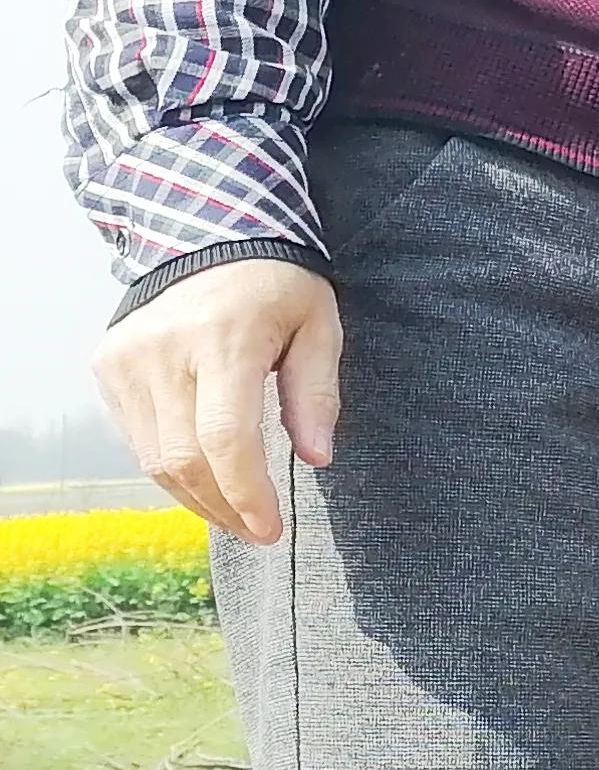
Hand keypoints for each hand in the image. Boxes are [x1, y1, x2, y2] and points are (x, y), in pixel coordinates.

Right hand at [92, 258, 343, 544]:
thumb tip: (318, 458)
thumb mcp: (319, 326)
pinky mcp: (108, 367)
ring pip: (154, 457)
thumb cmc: (277, 286)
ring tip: (237, 515)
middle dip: (225, 507)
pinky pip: (138, 438)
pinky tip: (205, 479)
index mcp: (224, 338)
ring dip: (197, 497)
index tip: (271, 529)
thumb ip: (317, 393)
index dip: (246, 493)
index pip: (225, 437)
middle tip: (259, 531)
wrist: (208, 238)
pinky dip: (171, 468)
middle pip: (185, 458)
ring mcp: (127, 360)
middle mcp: (164, 351)